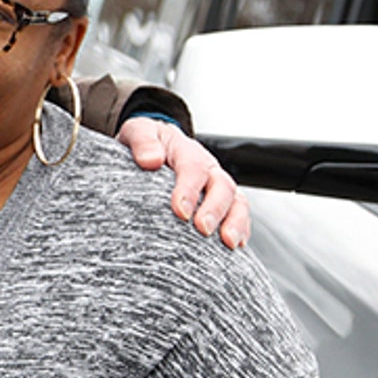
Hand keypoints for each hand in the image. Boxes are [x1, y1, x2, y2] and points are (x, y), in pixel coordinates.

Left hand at [116, 117, 248, 248]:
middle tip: (203, 229)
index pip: (193, 168)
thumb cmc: (145, 143)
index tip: (180, 211)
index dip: (189, 190)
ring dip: (235, 222)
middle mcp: (208, 168)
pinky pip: (238, 214)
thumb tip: (150, 160)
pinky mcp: (221, 202)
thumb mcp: (137, 132)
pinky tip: (235, 246)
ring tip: (229, 242)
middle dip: (215, 209)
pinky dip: (241, 229)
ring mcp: (217, 185)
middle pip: (222, 186)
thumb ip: (142, 142)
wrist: (155, 146)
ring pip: (237, 201)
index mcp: (187, 151)